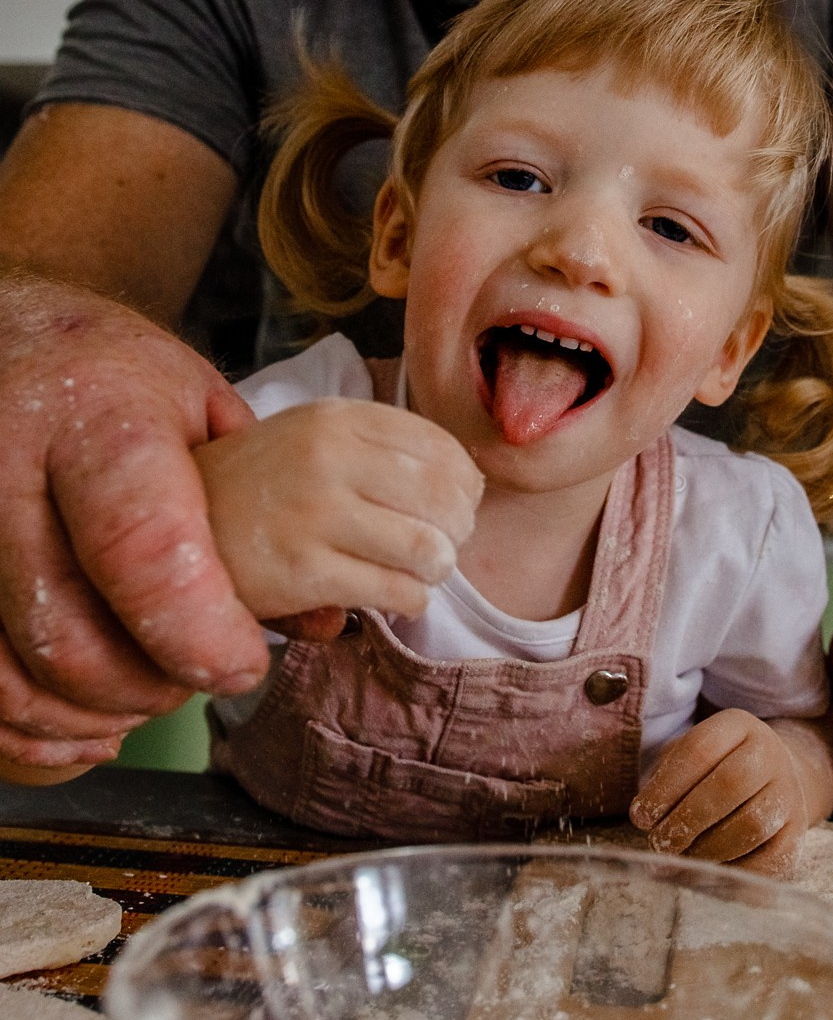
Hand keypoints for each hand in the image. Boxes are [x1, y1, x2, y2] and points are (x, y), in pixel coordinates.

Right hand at [0, 276, 269, 771]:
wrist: (13, 338)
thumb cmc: (114, 376)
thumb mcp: (202, 409)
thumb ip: (267, 507)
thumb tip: (324, 618)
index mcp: (98, 423)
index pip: (141, 548)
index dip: (197, 630)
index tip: (242, 661)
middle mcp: (11, 473)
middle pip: (66, 631)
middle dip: (145, 686)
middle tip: (195, 681)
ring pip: (13, 672)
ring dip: (89, 715)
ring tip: (146, 698)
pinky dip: (31, 726)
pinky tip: (83, 721)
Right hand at [194, 398, 483, 622]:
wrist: (178, 525)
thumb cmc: (260, 486)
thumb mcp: (312, 440)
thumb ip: (382, 448)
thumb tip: (468, 486)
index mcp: (336, 419)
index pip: (439, 448)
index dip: (464, 484)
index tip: (461, 505)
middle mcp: (328, 458)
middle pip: (444, 498)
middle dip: (458, 530)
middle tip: (444, 546)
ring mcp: (314, 514)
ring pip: (427, 547)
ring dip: (438, 568)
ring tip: (423, 573)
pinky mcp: (303, 571)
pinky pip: (394, 591)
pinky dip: (410, 600)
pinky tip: (396, 598)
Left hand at [630, 708, 814, 873]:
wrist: (776, 778)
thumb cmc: (715, 768)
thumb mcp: (690, 756)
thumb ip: (665, 778)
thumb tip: (644, 817)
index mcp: (738, 725)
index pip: (700, 749)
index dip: (666, 786)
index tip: (640, 817)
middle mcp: (770, 754)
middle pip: (729, 784)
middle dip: (687, 819)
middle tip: (660, 843)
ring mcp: (790, 792)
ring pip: (752, 824)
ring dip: (709, 848)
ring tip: (683, 856)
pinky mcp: (800, 833)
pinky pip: (772, 860)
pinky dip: (737, 872)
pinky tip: (711, 872)